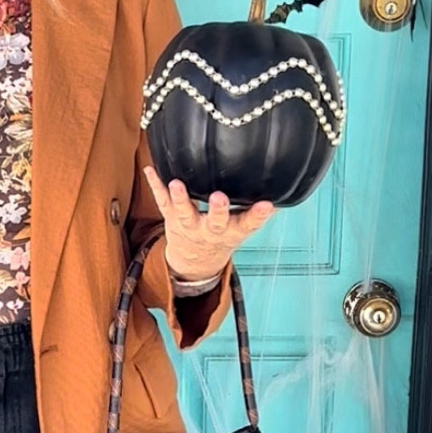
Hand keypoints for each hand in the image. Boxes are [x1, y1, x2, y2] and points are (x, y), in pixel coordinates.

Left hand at [142, 168, 275, 281]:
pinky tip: (150, 170)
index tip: (267, 205)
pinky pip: (162, 202)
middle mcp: (210, 231)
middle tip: (219, 198)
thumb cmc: (221, 236)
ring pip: (185, 213)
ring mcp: (189, 225)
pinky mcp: (171, 218)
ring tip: (177, 184)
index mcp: (231, 232)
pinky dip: (156, 186)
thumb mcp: (241, 228)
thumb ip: (255, 212)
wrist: (194, 262)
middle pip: (215, 222)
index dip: (258, 215)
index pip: (248, 224)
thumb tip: (280, 192)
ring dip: (181, 198)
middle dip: (218, 210)